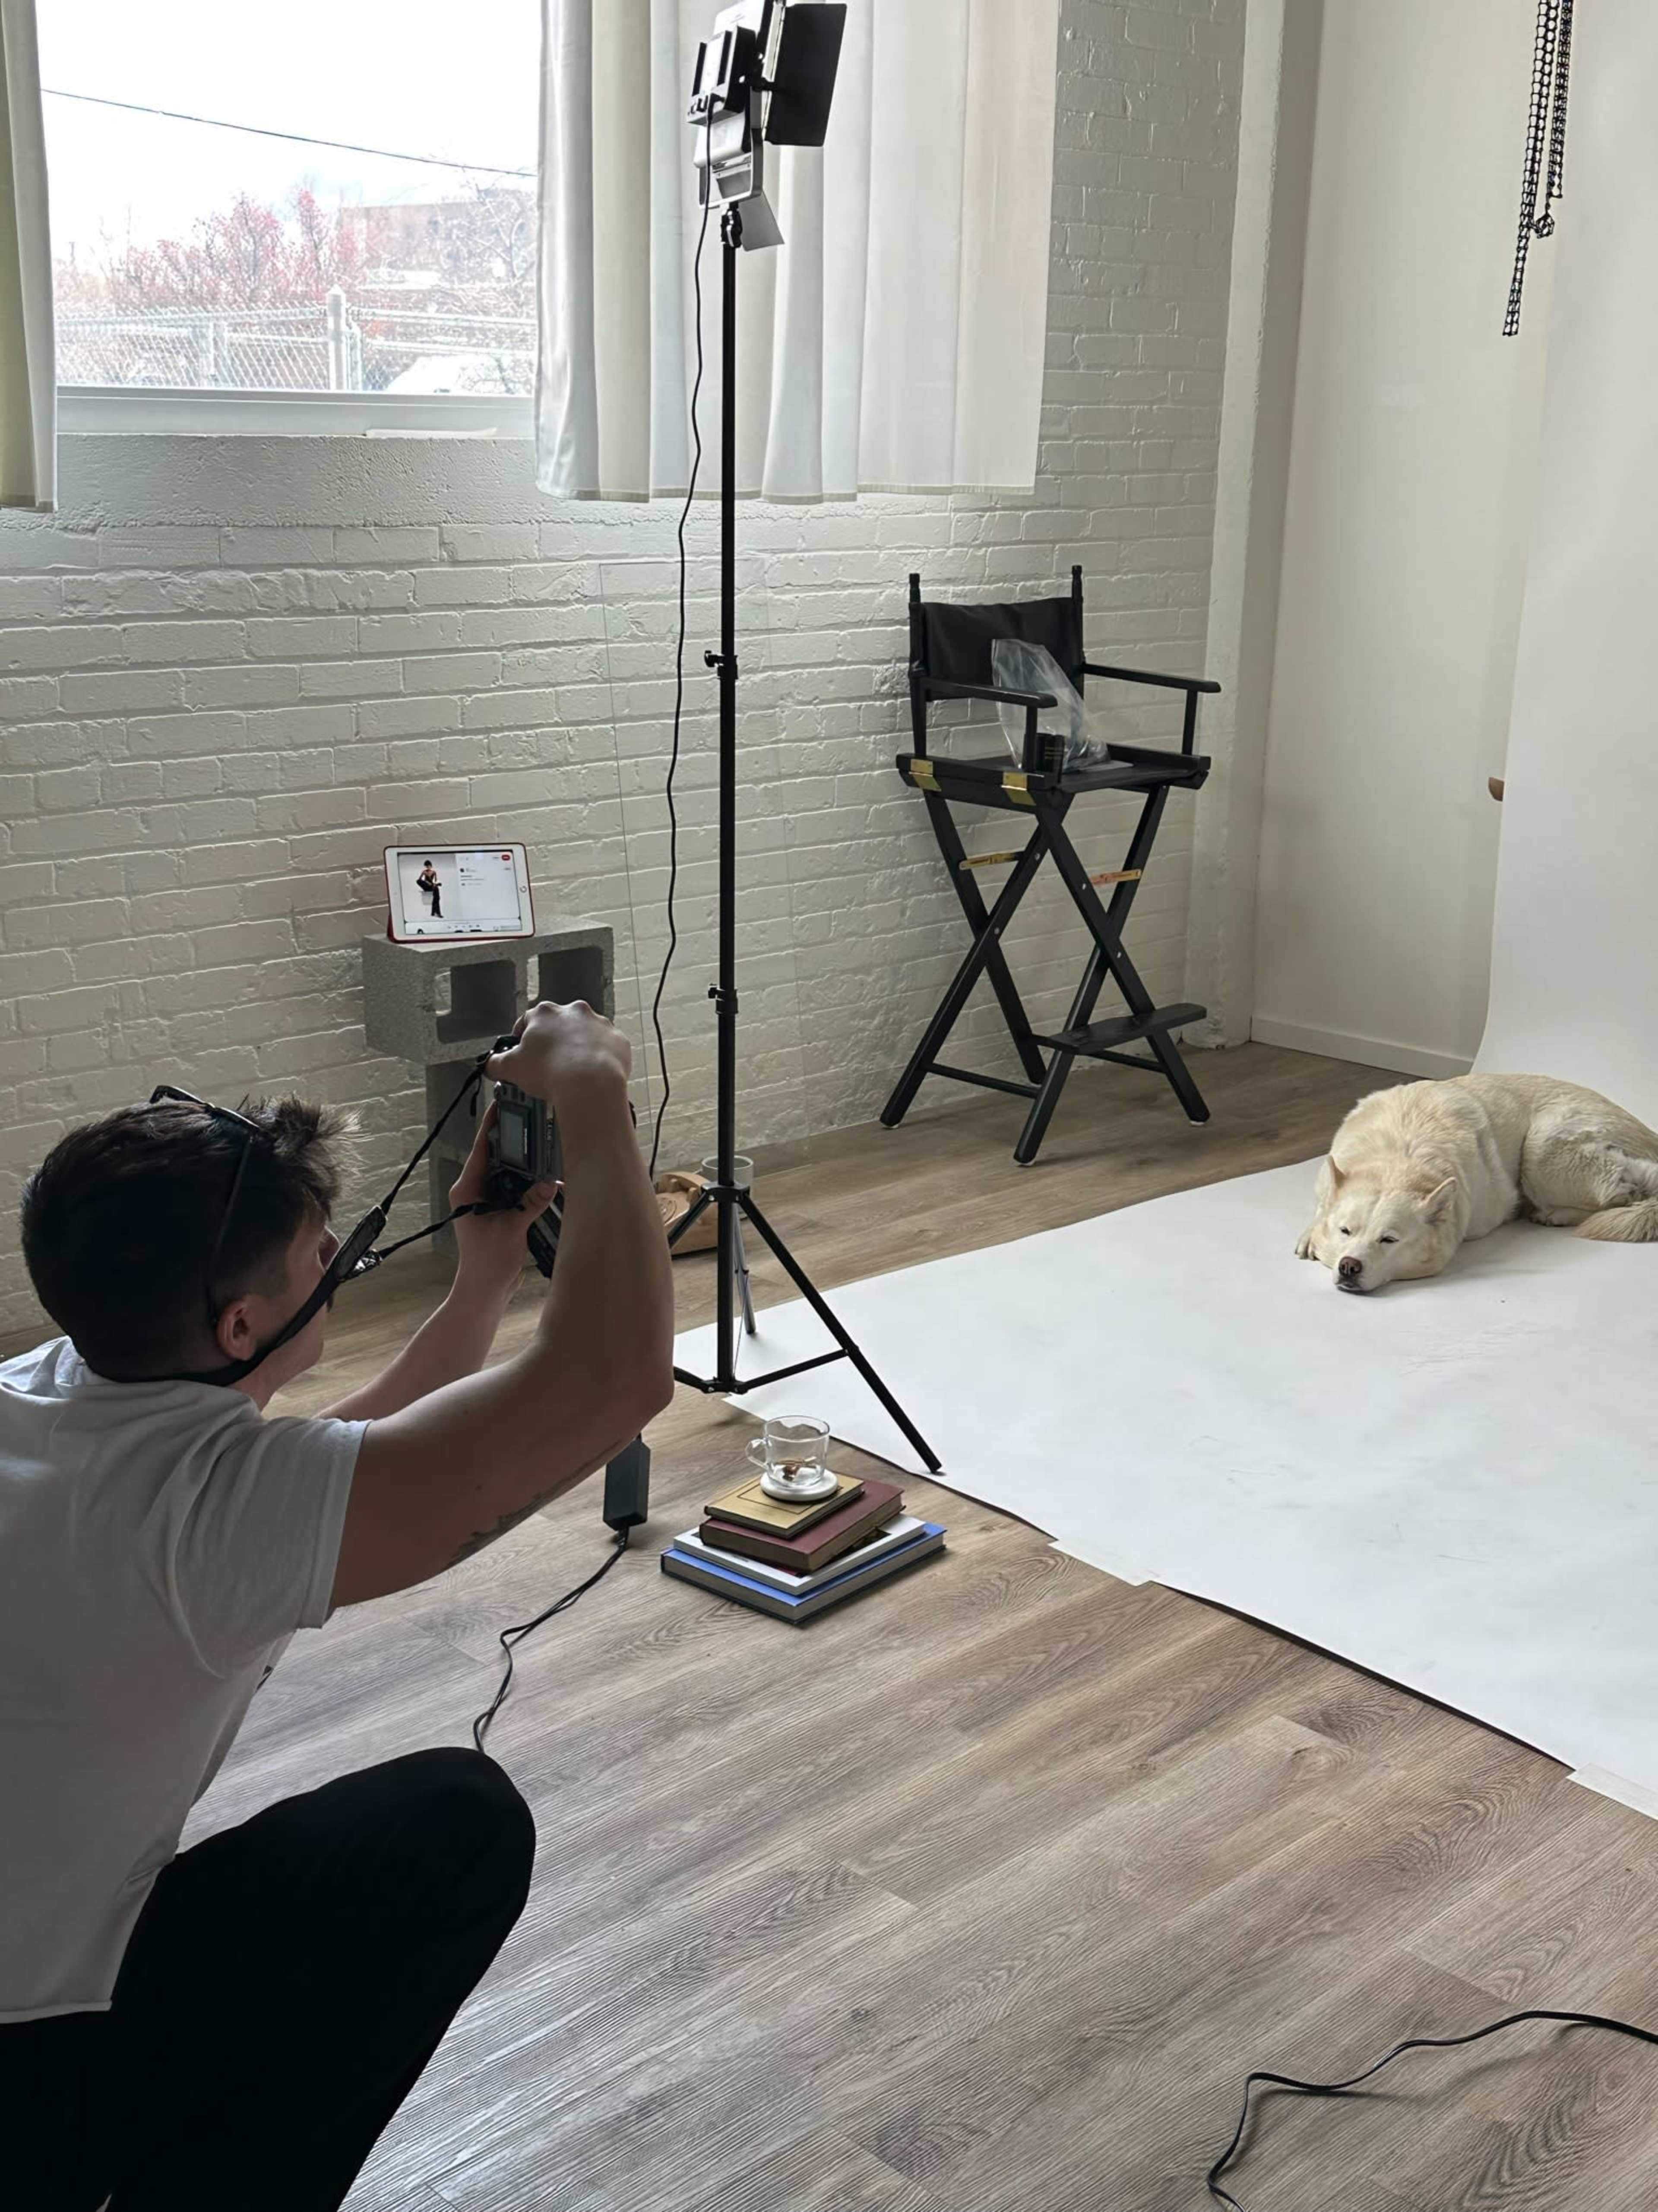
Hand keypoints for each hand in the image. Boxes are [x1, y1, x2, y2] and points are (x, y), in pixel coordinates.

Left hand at [448, 1103, 557, 1291]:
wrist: (485, 1291)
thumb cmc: (486, 1263)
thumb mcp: (511, 1230)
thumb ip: (530, 1204)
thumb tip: (551, 1182)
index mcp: (467, 1191)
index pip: (481, 1150)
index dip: (491, 1127)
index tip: (501, 1104)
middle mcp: (474, 1191)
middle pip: (497, 1157)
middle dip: (515, 1142)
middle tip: (534, 1120)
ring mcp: (487, 1201)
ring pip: (509, 1172)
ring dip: (527, 1164)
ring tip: (545, 1146)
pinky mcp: (500, 1210)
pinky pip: (516, 1188)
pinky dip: (531, 1184)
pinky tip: (550, 1180)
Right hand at [487, 1000, 631, 1113]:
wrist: (590, 1084)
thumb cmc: (550, 1072)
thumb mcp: (511, 1068)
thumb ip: (496, 1063)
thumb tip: (490, 1064)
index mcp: (545, 1014)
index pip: (527, 1021)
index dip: (522, 1038)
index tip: (523, 1053)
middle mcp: (574, 1012)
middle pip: (558, 1026)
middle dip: (553, 1043)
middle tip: (548, 1065)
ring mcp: (599, 1024)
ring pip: (584, 1035)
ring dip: (578, 1049)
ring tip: (573, 1073)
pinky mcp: (617, 1040)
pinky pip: (606, 1048)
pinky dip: (600, 1059)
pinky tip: (593, 1075)